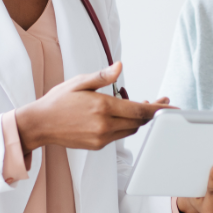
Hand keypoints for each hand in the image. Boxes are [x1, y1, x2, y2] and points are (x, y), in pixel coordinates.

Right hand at [15, 62, 170, 151]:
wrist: (40, 124)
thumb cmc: (58, 100)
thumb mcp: (79, 82)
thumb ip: (102, 76)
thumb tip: (119, 67)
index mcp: (102, 107)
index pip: (140, 110)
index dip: (159, 109)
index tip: (172, 107)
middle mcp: (104, 125)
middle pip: (139, 122)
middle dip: (152, 112)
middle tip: (159, 101)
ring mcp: (101, 137)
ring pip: (131, 130)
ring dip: (139, 119)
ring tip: (141, 105)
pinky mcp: (98, 145)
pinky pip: (119, 135)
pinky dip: (126, 126)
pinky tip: (122, 115)